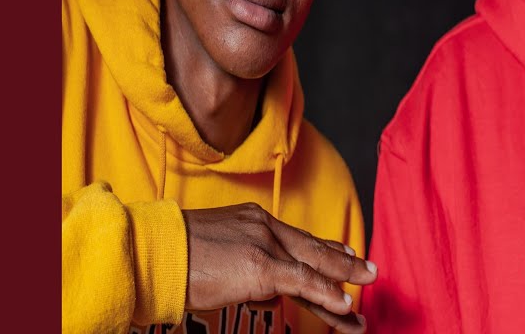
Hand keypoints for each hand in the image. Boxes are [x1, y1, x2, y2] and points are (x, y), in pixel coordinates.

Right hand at [184, 203, 376, 332]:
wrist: (155, 251)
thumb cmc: (173, 255)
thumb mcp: (216, 249)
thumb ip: (243, 262)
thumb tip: (262, 286)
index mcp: (253, 219)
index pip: (298, 238)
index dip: (325, 248)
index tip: (345, 252)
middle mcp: (264, 226)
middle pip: (313, 248)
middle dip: (344, 261)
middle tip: (369, 269)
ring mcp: (264, 244)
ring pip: (315, 266)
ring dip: (344, 280)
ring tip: (367, 289)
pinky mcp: (261, 266)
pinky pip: (303, 282)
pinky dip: (326, 295)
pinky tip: (344, 305)